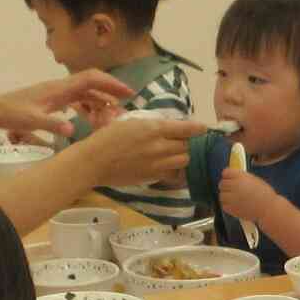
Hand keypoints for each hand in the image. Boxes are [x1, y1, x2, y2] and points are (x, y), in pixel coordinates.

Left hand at [0, 72, 132, 140]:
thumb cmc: (12, 113)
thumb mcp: (32, 121)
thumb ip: (52, 124)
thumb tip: (72, 130)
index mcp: (59, 88)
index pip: (91, 79)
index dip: (111, 84)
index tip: (128, 93)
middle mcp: (61, 87)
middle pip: (92, 82)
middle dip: (111, 90)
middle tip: (129, 102)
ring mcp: (58, 92)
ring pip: (86, 92)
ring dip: (101, 100)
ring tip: (113, 115)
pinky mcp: (54, 100)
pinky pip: (77, 99)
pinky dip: (89, 106)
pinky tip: (94, 118)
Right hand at [72, 111, 195, 188]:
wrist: (95, 161)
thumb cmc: (107, 138)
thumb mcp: (130, 122)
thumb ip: (151, 126)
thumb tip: (166, 128)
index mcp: (154, 128)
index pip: (186, 128)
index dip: (197, 128)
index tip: (204, 128)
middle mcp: (160, 146)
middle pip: (187, 145)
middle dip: (186, 142)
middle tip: (181, 140)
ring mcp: (158, 164)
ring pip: (184, 160)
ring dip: (182, 155)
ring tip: (175, 153)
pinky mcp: (153, 177)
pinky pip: (174, 174)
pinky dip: (175, 170)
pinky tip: (169, 166)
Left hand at [216, 144, 273, 229]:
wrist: (268, 209)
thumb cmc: (265, 194)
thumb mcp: (254, 180)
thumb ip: (242, 178)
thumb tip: (234, 178)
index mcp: (240, 176)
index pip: (225, 172)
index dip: (228, 176)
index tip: (230, 179)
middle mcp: (234, 185)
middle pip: (222, 184)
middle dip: (226, 186)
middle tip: (232, 190)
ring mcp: (231, 198)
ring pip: (221, 195)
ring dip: (226, 196)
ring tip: (233, 199)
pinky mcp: (231, 209)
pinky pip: (223, 205)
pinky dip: (227, 205)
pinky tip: (235, 205)